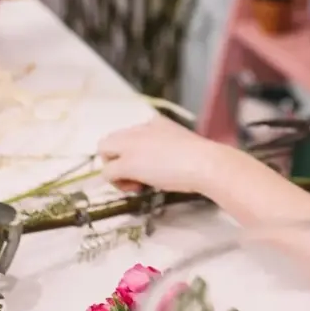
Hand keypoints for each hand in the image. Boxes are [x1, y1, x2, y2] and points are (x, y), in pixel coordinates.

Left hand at [96, 115, 214, 193]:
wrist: (205, 163)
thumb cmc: (203, 157)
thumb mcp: (182, 144)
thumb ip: (167, 148)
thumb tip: (163, 165)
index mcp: (156, 122)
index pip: (133, 134)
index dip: (136, 152)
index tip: (150, 166)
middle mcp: (140, 128)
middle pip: (112, 140)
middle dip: (118, 158)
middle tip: (135, 175)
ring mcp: (131, 145)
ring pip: (104, 151)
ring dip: (115, 169)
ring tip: (135, 183)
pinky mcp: (127, 163)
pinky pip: (108, 173)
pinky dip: (117, 183)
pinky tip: (136, 188)